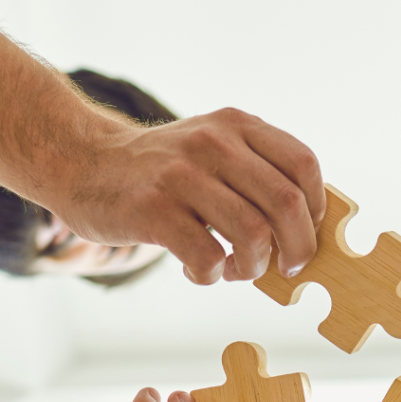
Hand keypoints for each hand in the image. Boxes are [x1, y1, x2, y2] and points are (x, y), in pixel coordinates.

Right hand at [49, 109, 324, 284]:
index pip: (303, 165)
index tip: (301, 234)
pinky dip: (211, 276)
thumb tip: (307, 233)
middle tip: (284, 269)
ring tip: (235, 271)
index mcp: (236, 126)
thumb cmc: (164, 174)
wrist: (84, 163)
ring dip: (253, 267)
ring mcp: (182, 175)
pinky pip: (208, 257)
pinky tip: (197, 271)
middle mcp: (213, 143)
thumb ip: (257, 176)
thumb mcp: (214, 152)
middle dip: (296, 249)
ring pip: (253, 235)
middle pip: (286, 204)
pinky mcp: (154, 209)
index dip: (316, 209)